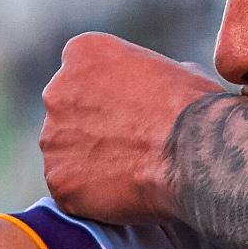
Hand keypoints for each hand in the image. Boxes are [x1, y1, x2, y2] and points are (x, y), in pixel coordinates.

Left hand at [38, 33, 220, 226]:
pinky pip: (70, 189)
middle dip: (91, 129)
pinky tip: (121, 196)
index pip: (83, 73)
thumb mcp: (177, 72)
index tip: (130, 115)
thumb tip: (157, 93)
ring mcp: (53, 138)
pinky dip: (90, 196)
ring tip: (129, 174)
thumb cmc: (194, 110)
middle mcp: (57, 90)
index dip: (108, 97)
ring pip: (65, 152)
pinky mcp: (58, 179)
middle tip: (128, 147)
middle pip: (67, 112)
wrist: (194, 153)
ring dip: (88, 163)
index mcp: (84, 52)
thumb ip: (148, 79)